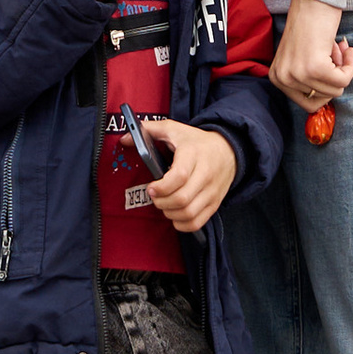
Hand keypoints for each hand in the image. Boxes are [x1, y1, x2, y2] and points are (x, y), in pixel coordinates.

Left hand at [142, 115, 237, 229]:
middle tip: (155, 196)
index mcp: (194, 154)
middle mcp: (206, 174)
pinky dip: (182, 224)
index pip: (179, 176)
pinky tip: (175, 214)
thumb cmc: (197, 142)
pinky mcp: (215, 204)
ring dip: (170, 213)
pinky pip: (197, 223)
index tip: (151, 187)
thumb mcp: (174, 129)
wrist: (228, 150)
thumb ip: (148, 130)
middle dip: (161, 202)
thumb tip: (124, 139)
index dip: (161, 187)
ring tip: (164, 204)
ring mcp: (212, 191)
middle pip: (182, 199)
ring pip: (188, 213)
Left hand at [268, 0, 352, 112]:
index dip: (325, 87)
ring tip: (335, 47)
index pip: (308, 103)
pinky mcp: (314, 68)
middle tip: (332, 53)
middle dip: (334, 78)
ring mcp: (297, 74)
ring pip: (336, 90)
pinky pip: (344, 80)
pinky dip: (350, 65)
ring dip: (342, 68)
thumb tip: (327, 99)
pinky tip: (344, 46)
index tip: (328, 66)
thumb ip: (306, 80)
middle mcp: (283, 79)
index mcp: (277, 78)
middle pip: (323, 99)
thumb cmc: (310, 24)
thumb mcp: (300, 58)